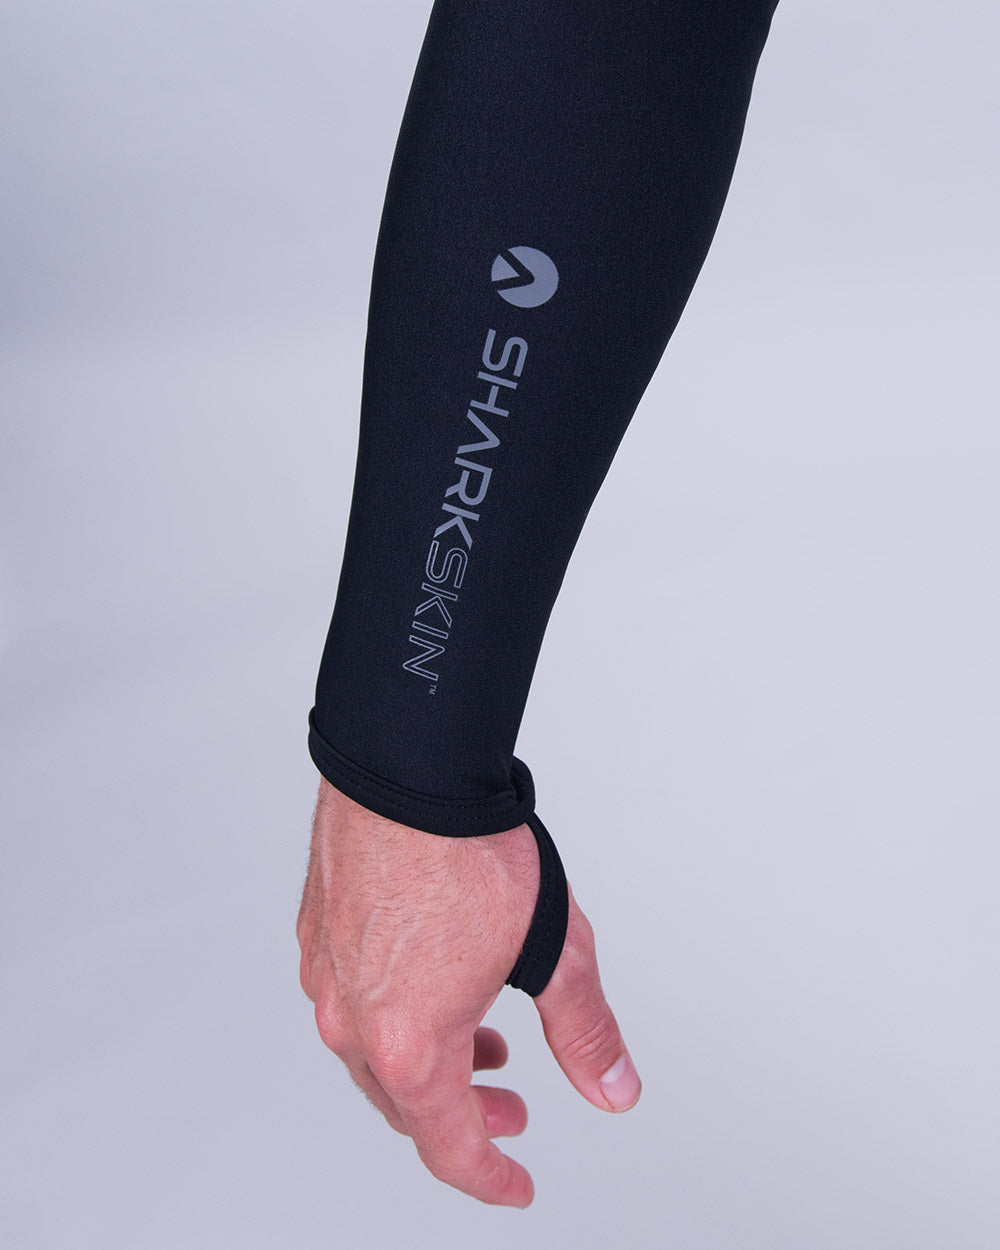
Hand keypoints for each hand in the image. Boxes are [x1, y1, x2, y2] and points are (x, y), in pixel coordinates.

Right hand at [296, 778, 640, 1207]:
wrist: (404, 767)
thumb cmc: (467, 849)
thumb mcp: (552, 950)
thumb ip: (584, 1030)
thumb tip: (614, 1088)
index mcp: (410, 1042)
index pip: (449, 1147)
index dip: (490, 1176)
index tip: (514, 1183)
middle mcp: (354, 1019)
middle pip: (406, 1106)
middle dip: (463, 1120)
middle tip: (508, 1108)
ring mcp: (325, 976)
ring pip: (372, 1054)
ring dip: (428, 1065)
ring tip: (480, 1045)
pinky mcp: (315, 933)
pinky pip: (350, 1002)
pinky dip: (394, 1017)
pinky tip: (429, 983)